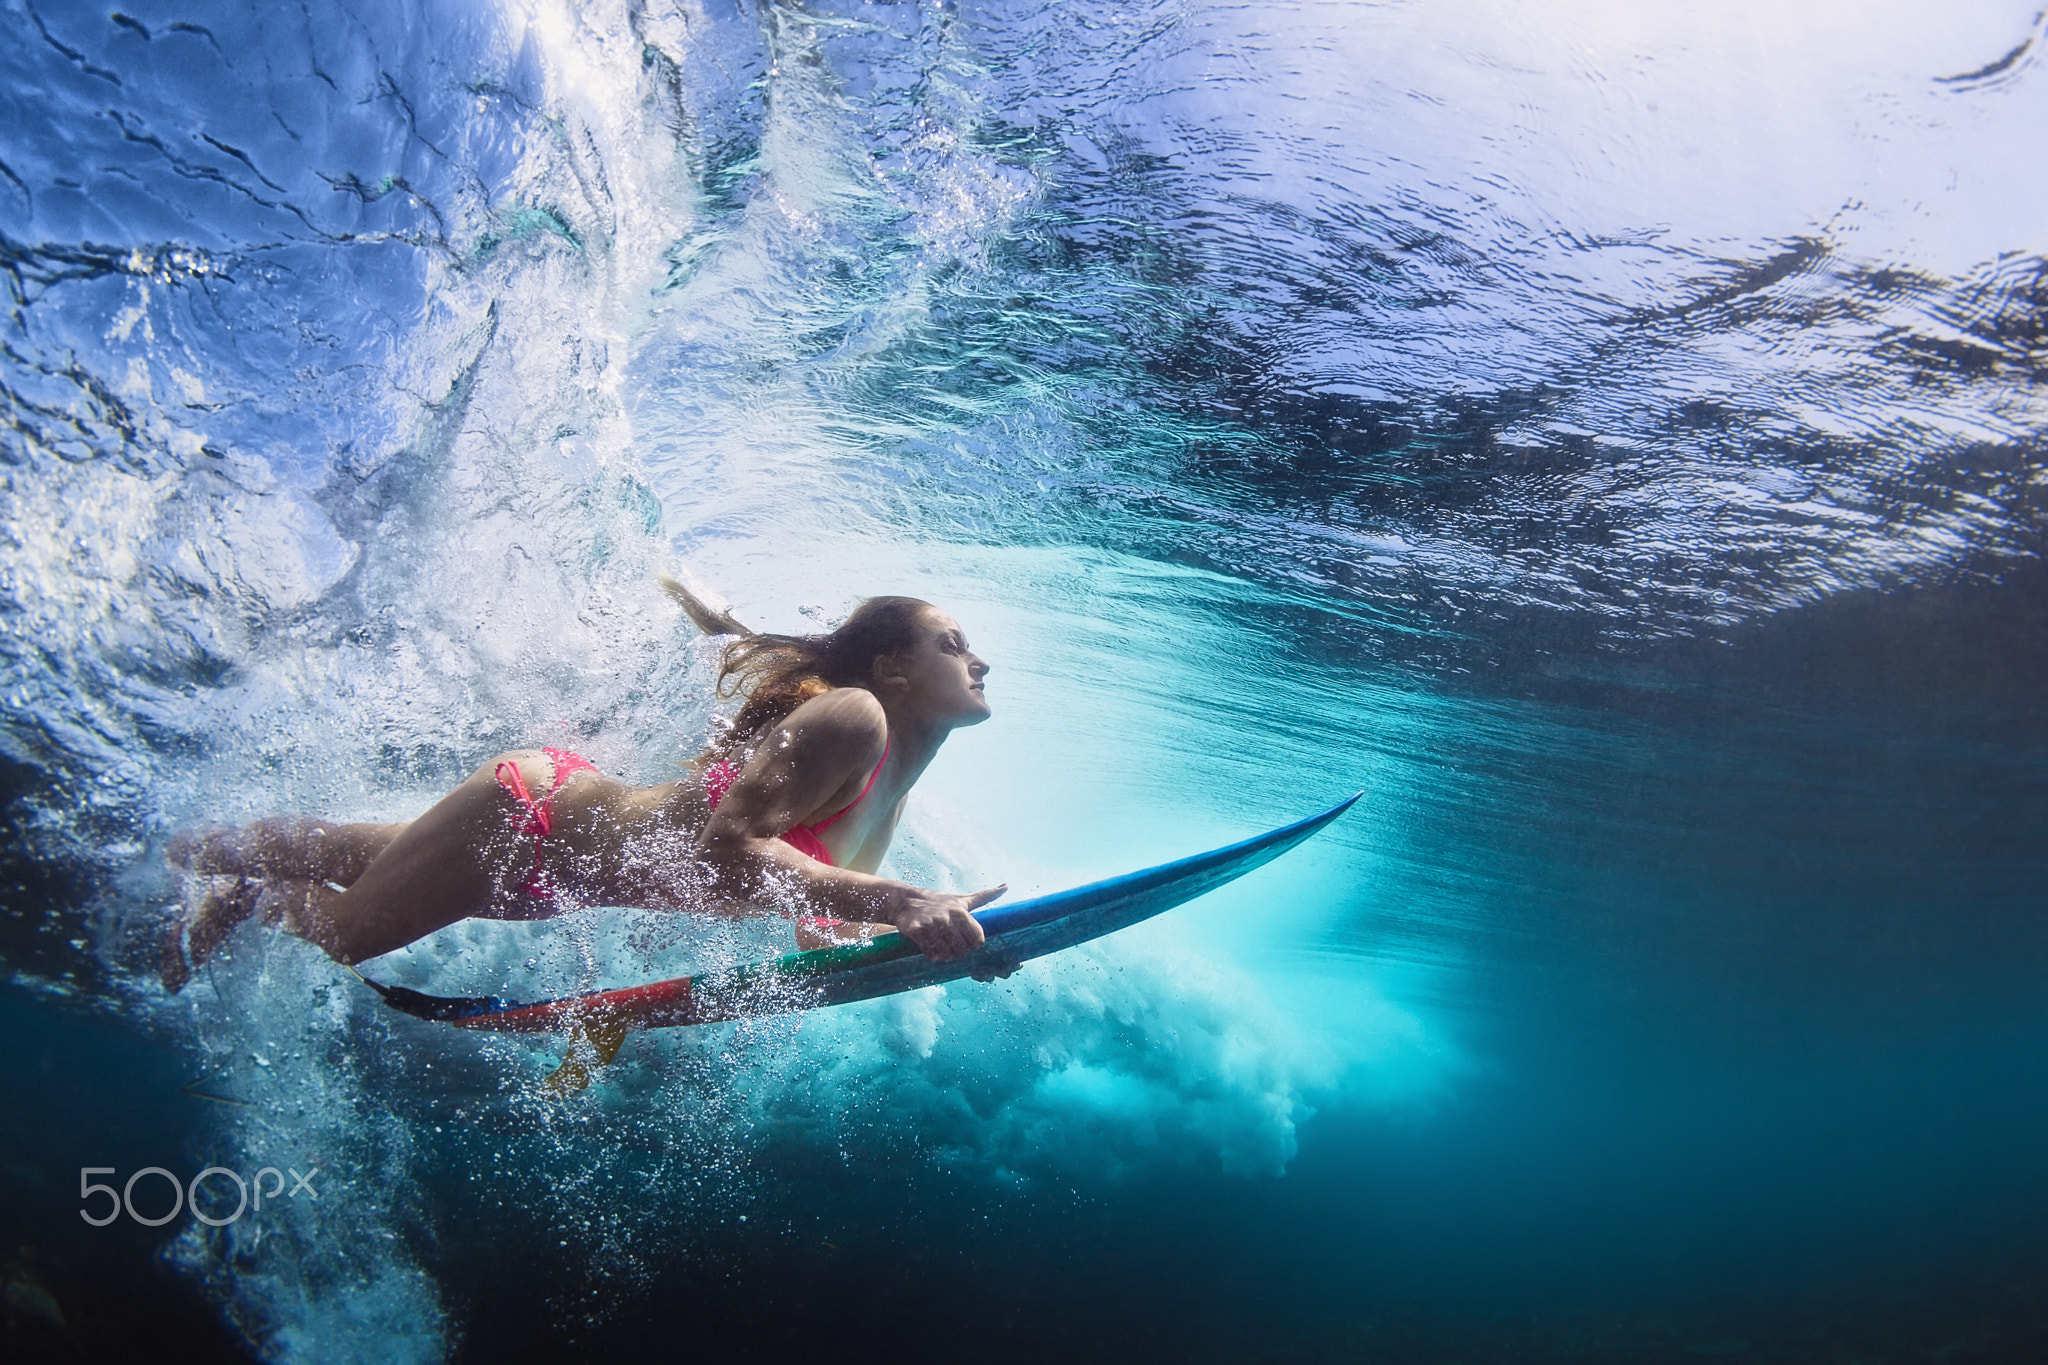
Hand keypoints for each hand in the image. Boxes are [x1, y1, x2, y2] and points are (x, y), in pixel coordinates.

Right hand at [890, 884, 1005, 961]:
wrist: (906, 900)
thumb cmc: (939, 901)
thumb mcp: (962, 899)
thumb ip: (985, 896)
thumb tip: (1006, 886)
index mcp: (960, 911)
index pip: (977, 938)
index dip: (974, 945)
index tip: (968, 943)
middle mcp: (946, 917)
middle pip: (962, 949)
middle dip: (959, 952)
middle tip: (954, 949)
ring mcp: (931, 924)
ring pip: (946, 953)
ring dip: (945, 955)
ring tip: (943, 950)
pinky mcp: (916, 930)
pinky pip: (930, 952)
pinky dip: (932, 954)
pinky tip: (931, 948)